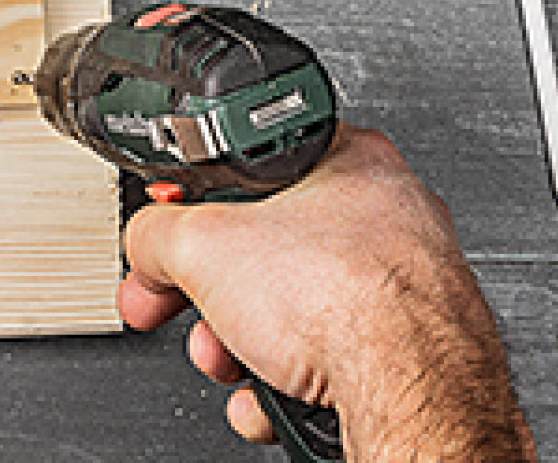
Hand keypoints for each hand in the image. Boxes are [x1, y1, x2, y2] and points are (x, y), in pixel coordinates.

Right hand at [119, 126, 536, 460]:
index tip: (169, 244)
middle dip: (212, 297)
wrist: (409, 392)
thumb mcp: (201, 243)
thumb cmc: (346, 300)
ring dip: (245, 348)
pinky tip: (274, 396)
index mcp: (347, 160)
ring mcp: (404, 286)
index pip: (248, 174)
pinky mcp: (411, 347)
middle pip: (266, 254)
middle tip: (181, 311)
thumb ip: (158, 231)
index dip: (192, 212)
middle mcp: (386, 216)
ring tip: (234, 363)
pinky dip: (289, 384)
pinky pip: (329, 360)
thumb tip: (146, 243)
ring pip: (296, 314)